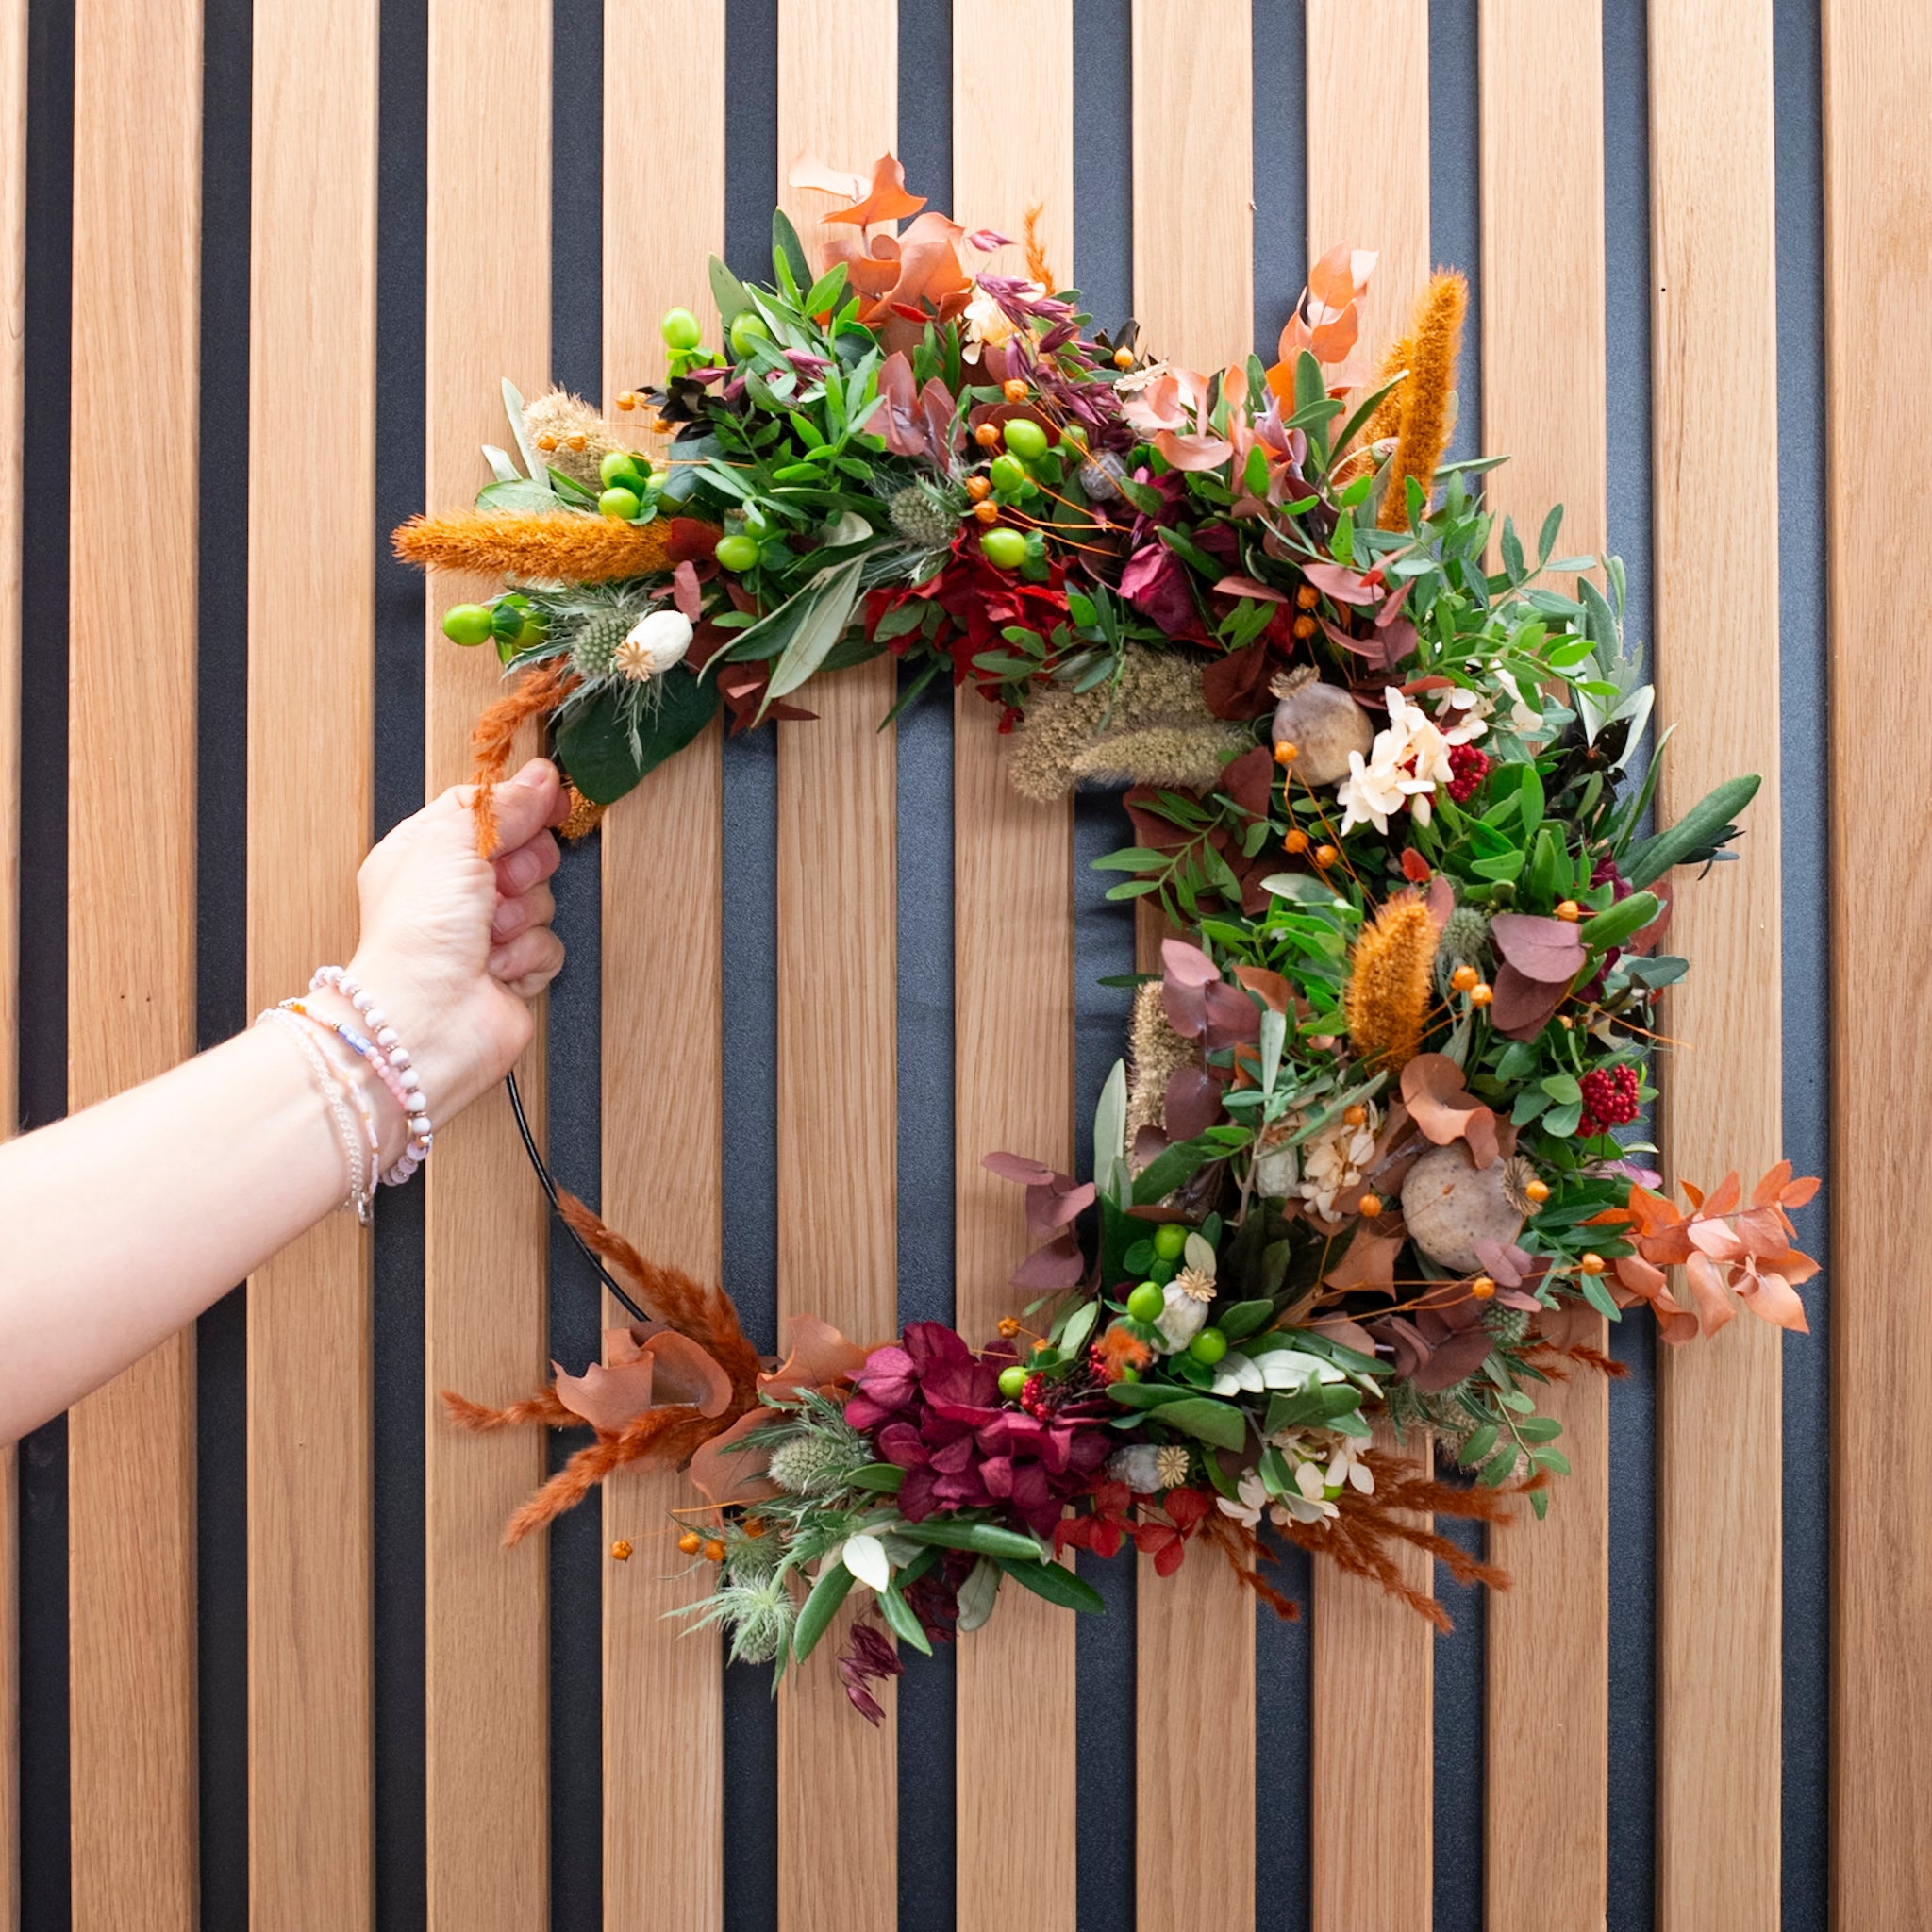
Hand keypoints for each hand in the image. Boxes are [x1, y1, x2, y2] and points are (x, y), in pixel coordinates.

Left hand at [329, 759, 567, 1153]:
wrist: (427, 1017)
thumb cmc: (417, 935)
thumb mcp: (454, 839)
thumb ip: (502, 803)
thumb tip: (539, 778)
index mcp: (426, 853)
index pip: (487, 811)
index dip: (519, 806)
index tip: (547, 802)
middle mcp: (453, 893)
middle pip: (523, 853)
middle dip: (522, 866)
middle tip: (500, 881)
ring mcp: (482, 934)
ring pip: (540, 900)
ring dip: (522, 915)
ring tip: (489, 934)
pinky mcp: (511, 971)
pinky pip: (549, 945)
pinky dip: (529, 954)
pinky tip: (499, 965)